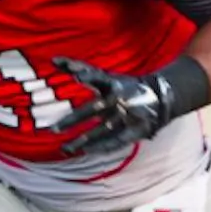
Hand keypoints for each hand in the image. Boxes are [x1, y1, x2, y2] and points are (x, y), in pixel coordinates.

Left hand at [51, 57, 173, 154]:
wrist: (158, 97)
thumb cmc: (121, 85)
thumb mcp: (102, 75)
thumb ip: (77, 67)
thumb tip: (52, 59)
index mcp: (112, 83)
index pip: (98, 78)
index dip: (89, 76)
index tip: (77, 77)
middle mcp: (119, 98)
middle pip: (94, 109)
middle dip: (73, 120)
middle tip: (54, 129)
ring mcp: (127, 116)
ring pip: (102, 130)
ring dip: (83, 140)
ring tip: (65, 148)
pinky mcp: (135, 130)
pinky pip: (117, 141)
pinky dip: (102, 147)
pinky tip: (86, 152)